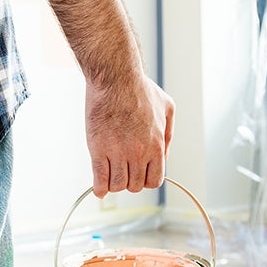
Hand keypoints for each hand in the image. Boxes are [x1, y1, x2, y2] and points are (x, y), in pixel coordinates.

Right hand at [84, 73, 173, 197]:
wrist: (115, 78)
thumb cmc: (139, 89)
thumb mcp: (167, 108)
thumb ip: (168, 135)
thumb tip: (164, 157)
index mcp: (156, 145)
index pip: (154, 181)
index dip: (146, 179)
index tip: (138, 173)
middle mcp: (139, 153)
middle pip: (135, 186)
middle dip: (129, 181)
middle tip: (122, 170)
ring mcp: (118, 153)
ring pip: (118, 186)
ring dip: (114, 184)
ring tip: (110, 173)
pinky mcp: (98, 150)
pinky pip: (100, 181)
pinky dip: (99, 189)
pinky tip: (99, 188)